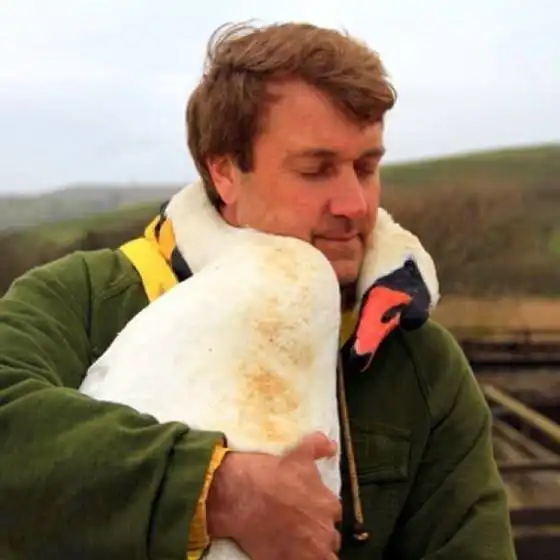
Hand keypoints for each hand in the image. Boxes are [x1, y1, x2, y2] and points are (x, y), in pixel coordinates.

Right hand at [206, 431, 341, 558]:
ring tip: (296, 542)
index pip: (333, 512)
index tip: (308, 508)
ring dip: (313, 551)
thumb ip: (318, 448)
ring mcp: (309, 551)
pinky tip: (287, 552)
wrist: (240, 494)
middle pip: (329, 536)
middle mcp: (324, 530)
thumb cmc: (270, 473)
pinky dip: (297, 558)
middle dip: (318, 532)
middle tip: (300, 525)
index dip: (320, 510)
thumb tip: (331, 445)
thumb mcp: (298, 454)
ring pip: (322, 556)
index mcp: (329, 504)